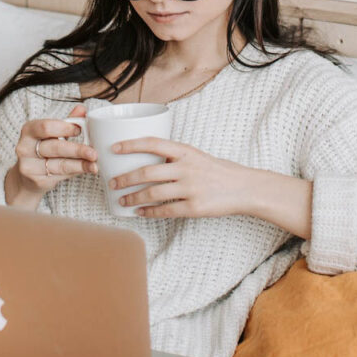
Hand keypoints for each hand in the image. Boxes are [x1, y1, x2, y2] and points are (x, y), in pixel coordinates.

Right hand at [12, 104, 97, 197]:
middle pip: (54, 147)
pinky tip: (87, 169)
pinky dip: (76, 172)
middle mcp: (25, 148)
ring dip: (80, 164)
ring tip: (95, 164)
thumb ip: (67, 122)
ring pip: (59, 165)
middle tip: (93, 152)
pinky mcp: (37, 182)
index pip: (46, 127)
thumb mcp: (51, 134)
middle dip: (77, 150)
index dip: (64, 128)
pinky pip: (60, 176)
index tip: (80, 130)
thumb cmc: (42, 150)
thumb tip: (82, 109)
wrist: (25, 177)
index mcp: (29, 130)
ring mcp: (29, 166)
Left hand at [107, 137, 255, 218]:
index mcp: (186, 152)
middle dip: (125, 179)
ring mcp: (191, 188)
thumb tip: (145, 162)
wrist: (244, 188)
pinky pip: (165, 211)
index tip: (113, 148)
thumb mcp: (197, 156)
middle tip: (112, 182)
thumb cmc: (218, 171)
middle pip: (147, 172)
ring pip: (152, 194)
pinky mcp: (195, 207)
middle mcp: (187, 168)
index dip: (130, 144)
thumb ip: (174, 158)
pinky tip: (139, 212)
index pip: (153, 143)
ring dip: (133, 197)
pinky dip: (149, 212)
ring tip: (121, 200)